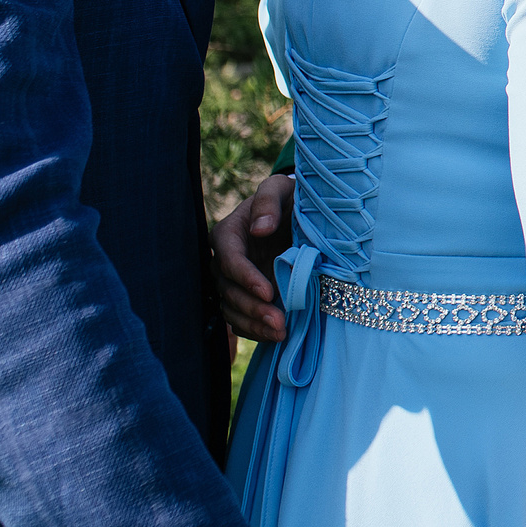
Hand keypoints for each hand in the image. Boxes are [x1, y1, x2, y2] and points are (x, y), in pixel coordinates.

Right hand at [213, 174, 292, 342]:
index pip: (229, 260)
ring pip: (232, 308)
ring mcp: (235, 281)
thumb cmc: (289, 198)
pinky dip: (256, 330)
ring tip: (280, 334)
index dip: (245, 278)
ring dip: (254, 324)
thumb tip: (259, 229)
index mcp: (228, 234)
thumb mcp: (280, 189)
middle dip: (252, 307)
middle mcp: (226, 261)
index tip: (268, 292)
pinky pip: (242, 318)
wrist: (299, 213)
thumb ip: (268, 202)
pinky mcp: (247, 296)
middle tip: (279, 321)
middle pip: (228, 290)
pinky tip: (276, 337)